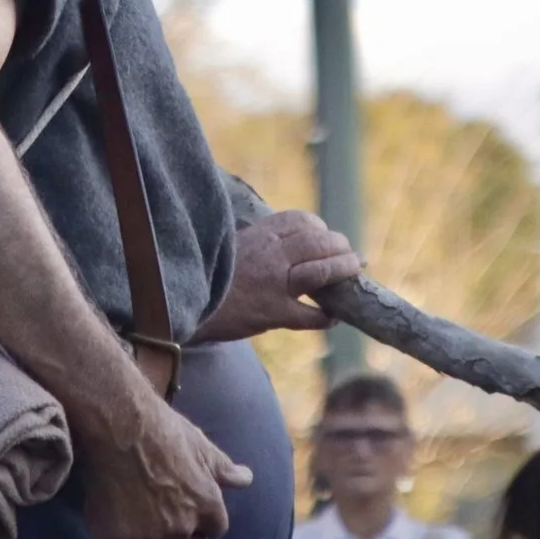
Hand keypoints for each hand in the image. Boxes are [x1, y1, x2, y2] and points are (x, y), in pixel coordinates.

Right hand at [79, 396, 248, 538]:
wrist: (118, 422)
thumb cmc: (161, 428)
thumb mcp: (200, 444)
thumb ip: (223, 469)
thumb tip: (245, 479)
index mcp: (205, 507)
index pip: (211, 531)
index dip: (196, 522)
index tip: (181, 509)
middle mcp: (179, 528)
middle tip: (145, 510)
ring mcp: (146, 537)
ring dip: (134, 538)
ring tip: (121, 506)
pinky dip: (106, 530)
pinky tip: (102, 504)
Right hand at [193, 211, 362, 341]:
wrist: (184, 304)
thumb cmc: (206, 277)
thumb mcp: (230, 247)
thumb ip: (255, 243)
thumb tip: (280, 244)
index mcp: (257, 235)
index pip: (299, 221)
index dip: (319, 228)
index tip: (326, 235)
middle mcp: (269, 255)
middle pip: (317, 243)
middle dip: (339, 246)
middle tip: (352, 255)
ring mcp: (274, 284)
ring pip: (321, 271)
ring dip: (343, 270)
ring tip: (355, 271)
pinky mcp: (273, 312)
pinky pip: (310, 315)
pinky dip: (325, 316)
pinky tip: (333, 317)